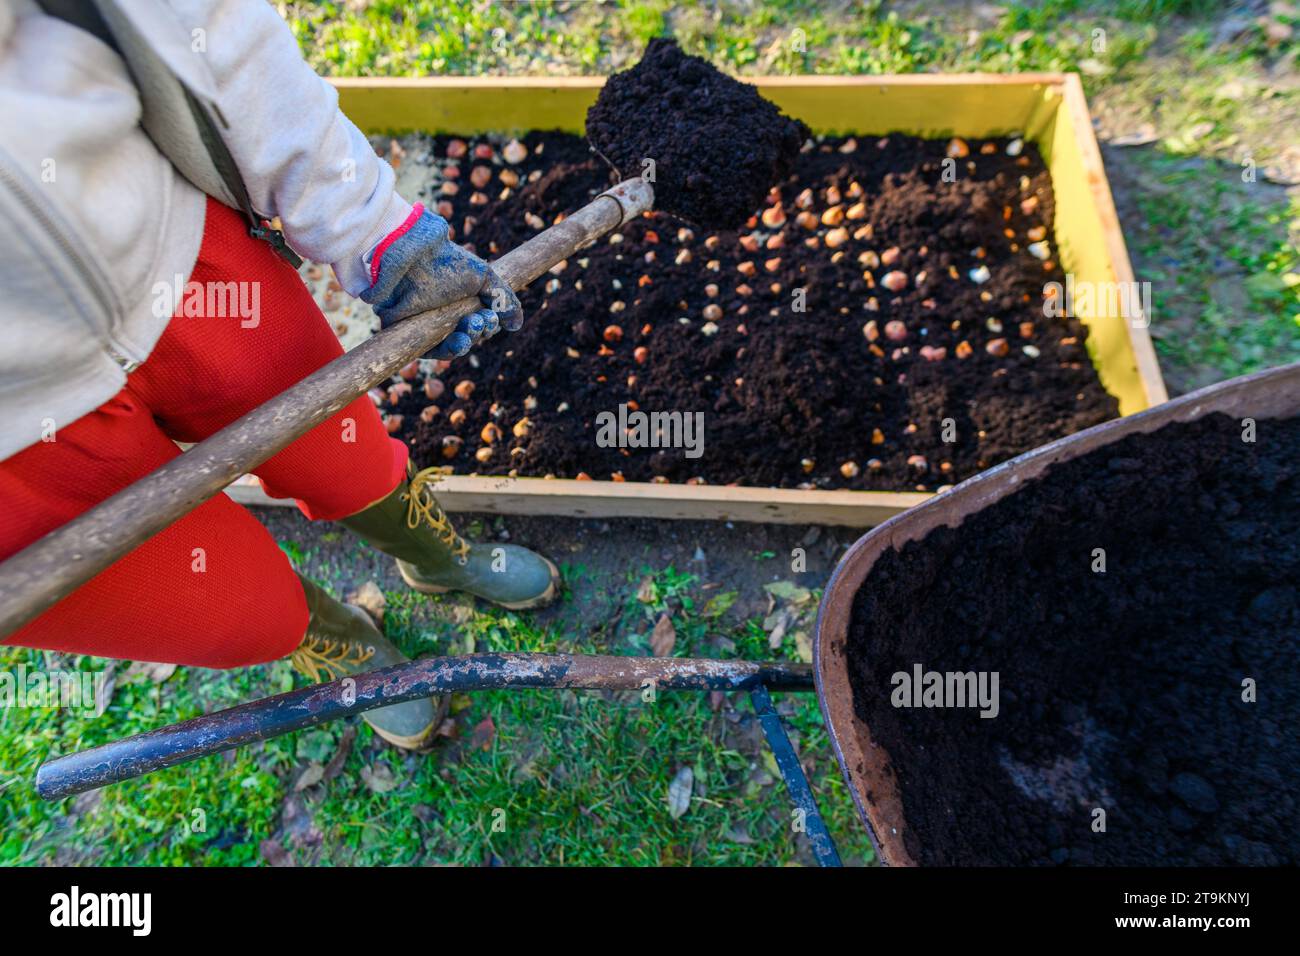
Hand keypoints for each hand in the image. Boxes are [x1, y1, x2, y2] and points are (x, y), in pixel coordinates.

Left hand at [360, 207, 522, 358]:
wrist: (412, 259)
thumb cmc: (446, 263)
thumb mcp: (484, 278)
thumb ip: (503, 300)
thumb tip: (516, 325)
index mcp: (460, 300)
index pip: (480, 322)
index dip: (489, 324)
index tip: (492, 315)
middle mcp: (444, 314)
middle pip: (470, 335)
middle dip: (481, 330)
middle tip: (482, 319)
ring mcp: (428, 326)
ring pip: (454, 346)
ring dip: (469, 341)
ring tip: (472, 325)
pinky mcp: (411, 335)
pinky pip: (433, 352)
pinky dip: (450, 350)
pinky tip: (460, 341)